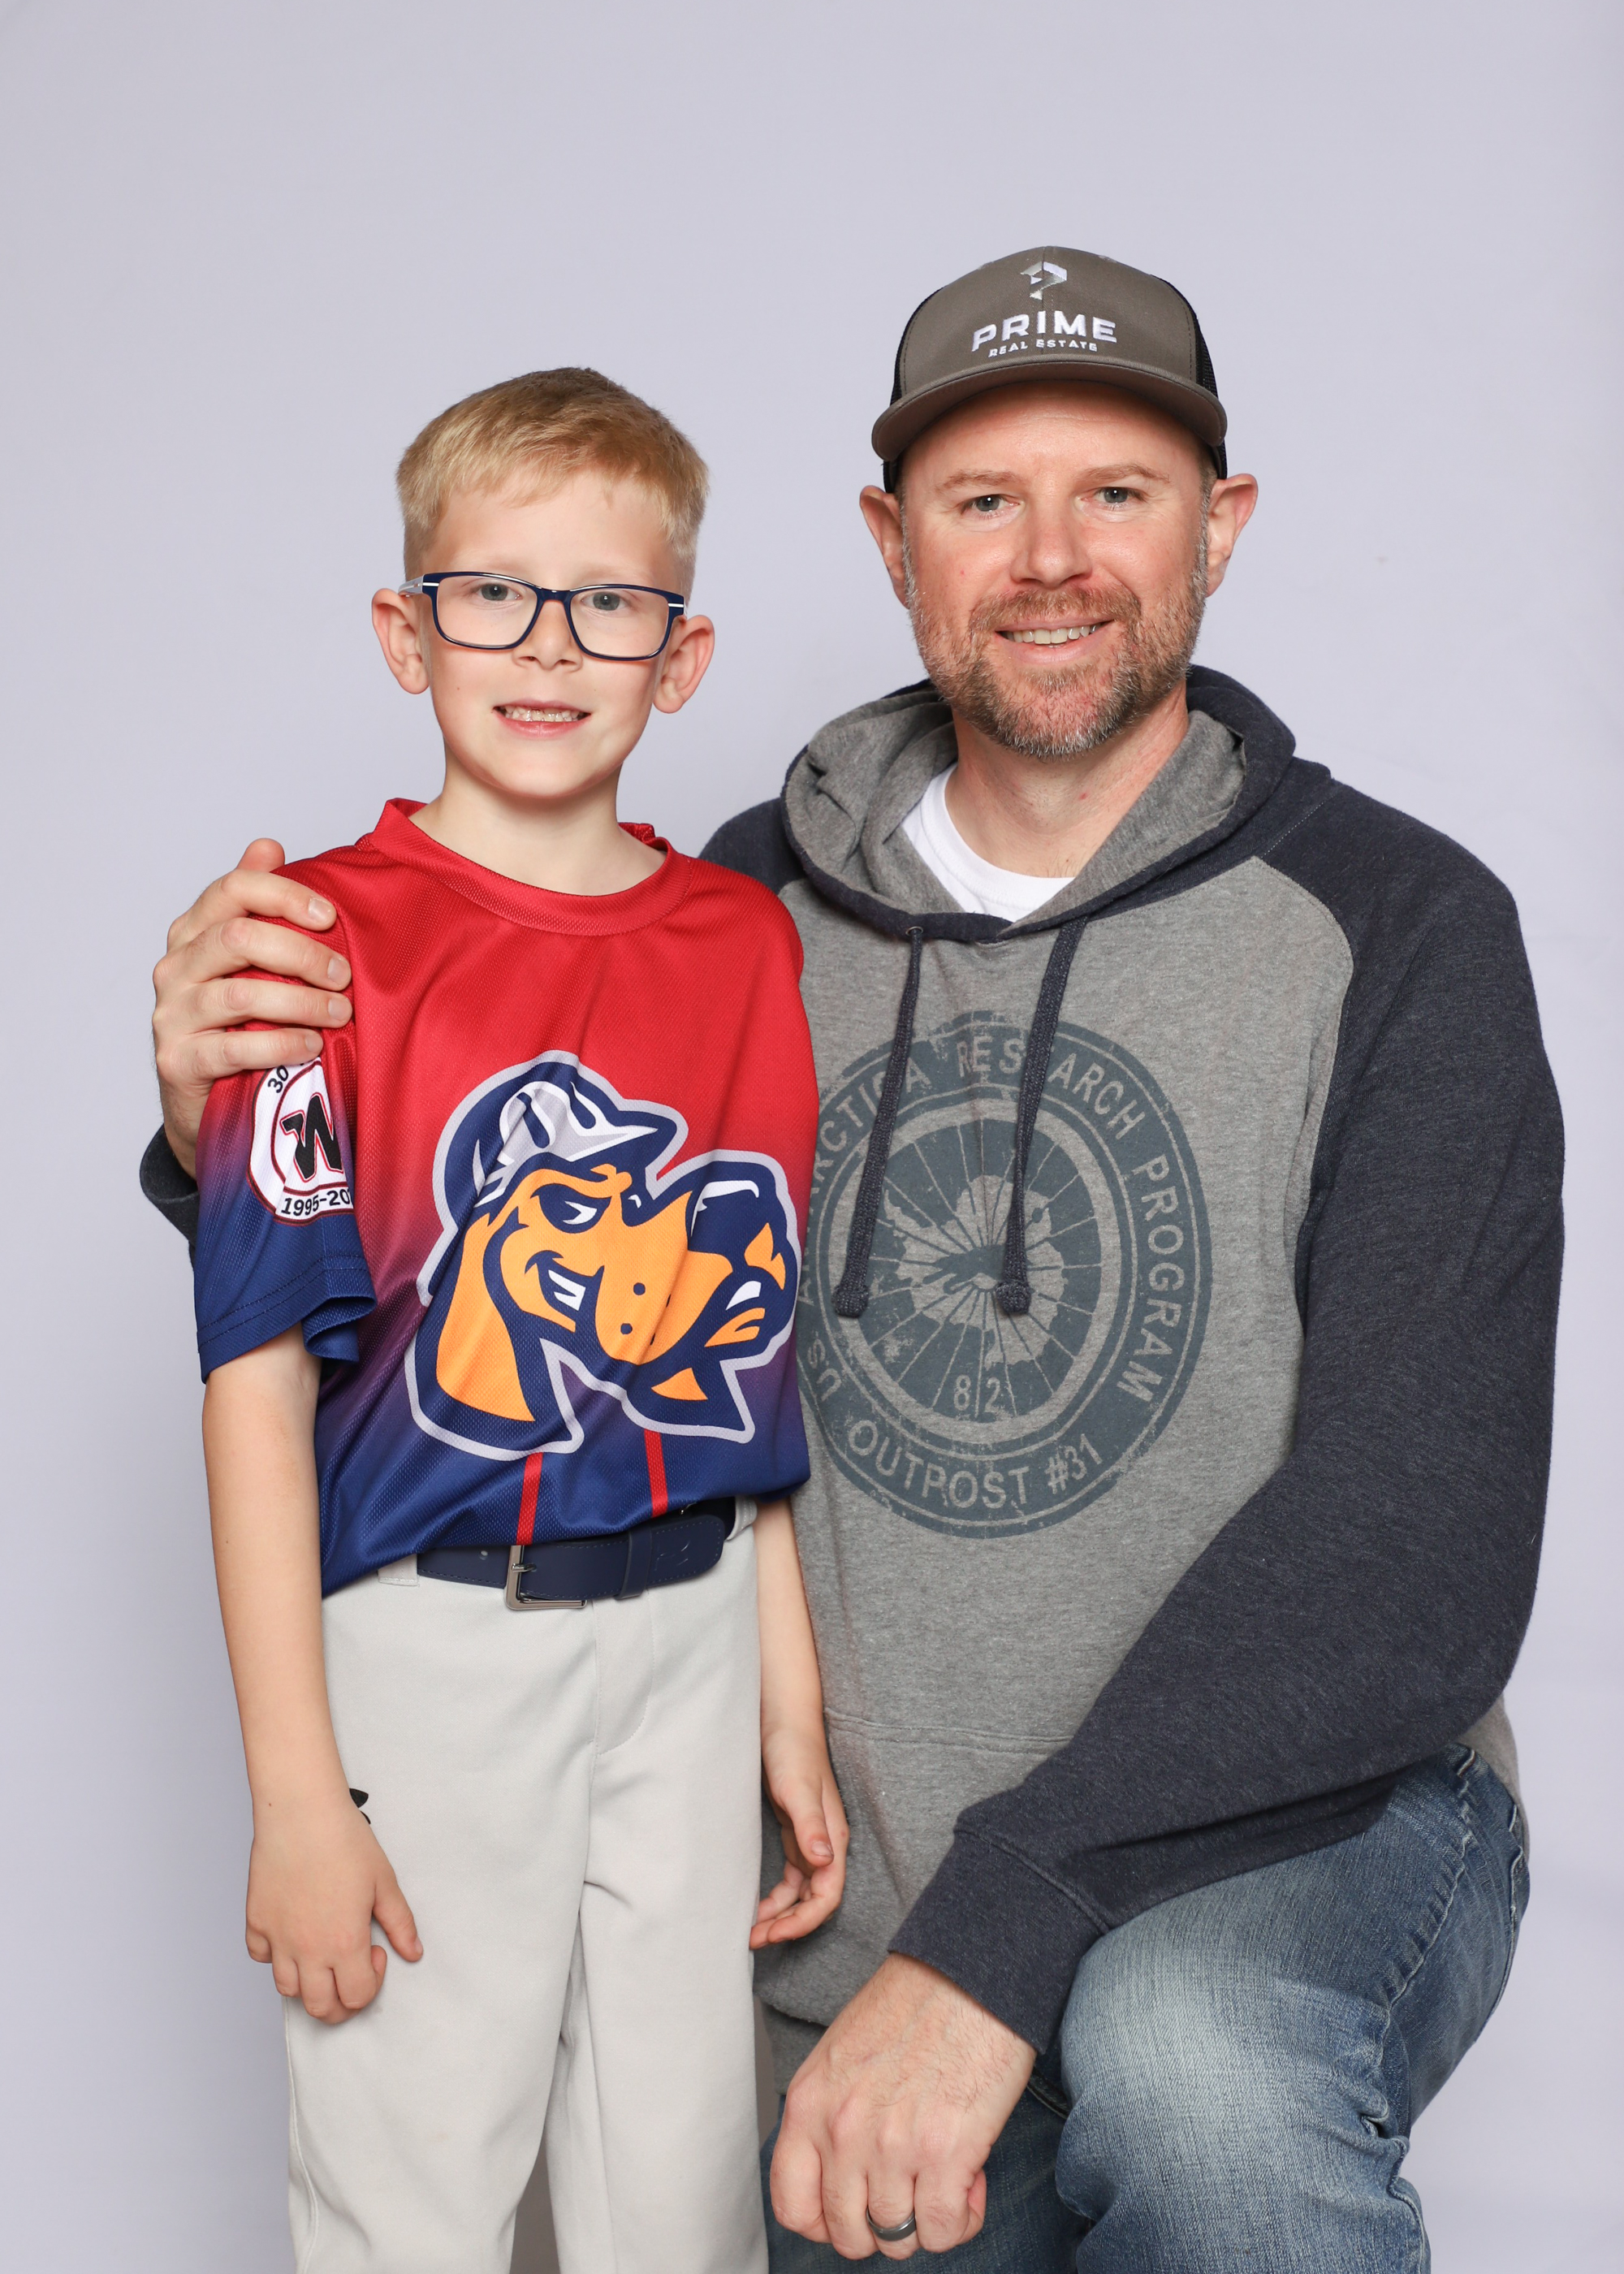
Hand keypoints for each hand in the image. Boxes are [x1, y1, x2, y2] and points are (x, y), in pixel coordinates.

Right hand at [152, 839, 351, 1177]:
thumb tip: (267, 844)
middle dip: (302, 953)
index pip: (233, 888)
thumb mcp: (252, 964)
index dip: (284, 894)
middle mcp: (175, 966)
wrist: (207, 1102)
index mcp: (194, 931)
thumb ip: (259, 907)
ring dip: (300, 1002)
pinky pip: (232, 1047)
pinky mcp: (177, 1061)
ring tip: (340, 1014)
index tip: (330, 916)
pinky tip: (312, 1046)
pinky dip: (279, 1044)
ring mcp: (171, 1014)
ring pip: (239, 994)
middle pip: (239, 938)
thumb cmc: (240, 1022)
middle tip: (344, 975)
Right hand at [245, 1786, 420, 2023]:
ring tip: (323, 1955)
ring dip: (308, 1984)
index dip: (373, 1982)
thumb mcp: (384, 1882)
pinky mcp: (256, 1921)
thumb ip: (400, 1923)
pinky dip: (275, 1956)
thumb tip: (412, 1952)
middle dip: (341, 2003)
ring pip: (288, 1989)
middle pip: (320, 2008)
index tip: (376, 1953)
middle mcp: (308, 1949)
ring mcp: (278, 1938)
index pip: (358, 1996)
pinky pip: (261, 1956)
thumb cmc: (343, 1840)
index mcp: (344, 1942)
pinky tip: (293, 1935)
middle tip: (351, 1974)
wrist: (303, 1812)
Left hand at [753, 1723, 848, 1947]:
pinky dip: (776, 1897)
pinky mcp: (794, 1832)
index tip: (773, 1934)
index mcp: (833, 1839)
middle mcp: (825, 1845)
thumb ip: (810, 1825)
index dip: (803, 1922)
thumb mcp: (798, 1788)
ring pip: (800, 1893)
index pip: (827, 1896)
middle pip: (815, 1901)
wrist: (782, 1721)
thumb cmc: (793, 1750)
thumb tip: (824, 1862)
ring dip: (780, 1915)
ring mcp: (809, 1840)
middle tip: (754, 1940)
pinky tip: (756, 1904)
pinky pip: (790, 1878)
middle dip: (789, 1925)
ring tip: (751, 1930)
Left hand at [771, 1954, 1034, 2259]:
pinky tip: (970, 2181)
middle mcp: (843, 2130)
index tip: (856, 2208)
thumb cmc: (913, 2003)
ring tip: (944, 2174)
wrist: (971, 1971)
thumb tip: (847, 2180)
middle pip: (850, 2234)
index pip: (792, 2206)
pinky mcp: (948, 2153)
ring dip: (926, 2218)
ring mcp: (893, 2145)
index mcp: (810, 2103)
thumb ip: (832, 2117)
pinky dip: (961, 2220)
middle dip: (883, 2225)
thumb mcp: (843, 2055)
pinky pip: (944, 2231)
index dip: (826, 2223)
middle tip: (910, 2187)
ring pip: (900, 2239)